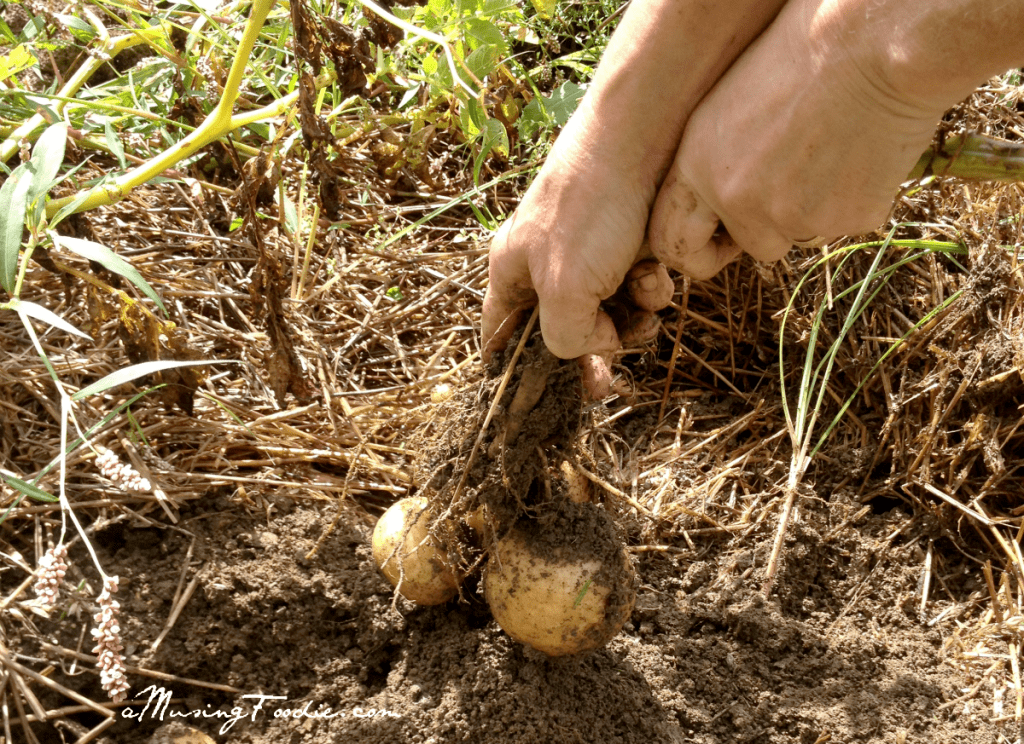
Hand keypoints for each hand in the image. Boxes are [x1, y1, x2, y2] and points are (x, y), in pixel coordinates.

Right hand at [482, 146, 673, 398]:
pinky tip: (657, 272)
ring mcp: (589, 255)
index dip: (515, 376)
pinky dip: (652, 289)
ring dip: (631, 319)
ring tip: (642, 296)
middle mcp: (545, 266)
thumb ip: (562, 338)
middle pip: (562, 334)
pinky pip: (639, 290)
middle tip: (608, 375)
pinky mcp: (628, 246)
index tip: (542, 405)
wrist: (646, 141)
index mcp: (510, 273)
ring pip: (608, 315)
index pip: (498, 339)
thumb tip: (588, 351)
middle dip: (591, 348)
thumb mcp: (564, 288)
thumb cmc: (591, 210)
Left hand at [647, 0, 947, 278]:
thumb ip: (719, 161)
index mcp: (698, 168)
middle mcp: (736, 201)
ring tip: (831, 149)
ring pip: (803, 235)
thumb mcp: (731, 105)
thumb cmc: (803, 51)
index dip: (701, 245)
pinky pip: (847, 222)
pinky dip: (856, 198)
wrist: (873, 41)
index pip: (674, 241)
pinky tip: (862, 150)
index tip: (722, 236)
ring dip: (815, 210)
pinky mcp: (844, 219)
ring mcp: (790, 216)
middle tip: (794, 196)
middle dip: (770, 232)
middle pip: (752, 246)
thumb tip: (719, 207)